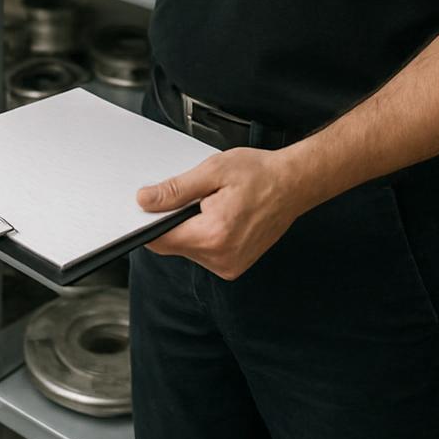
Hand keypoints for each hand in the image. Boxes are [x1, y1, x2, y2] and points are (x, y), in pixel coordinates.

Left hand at [136, 147, 307, 279]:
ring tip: (212, 203)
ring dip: (190, 227)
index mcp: (213, 235)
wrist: (293, 184)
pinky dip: (203, 235)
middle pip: (173, 244)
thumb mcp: (212, 171)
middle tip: (193, 195)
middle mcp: (221, 258)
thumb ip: (175, 190)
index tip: (146, 206)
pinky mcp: (234, 266)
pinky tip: (219, 215)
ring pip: (188, 249)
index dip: (148, 222)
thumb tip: (145, 200)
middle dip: (173, 220)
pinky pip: (204, 252)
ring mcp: (229, 266)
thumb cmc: (259, 174)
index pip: (160, 240)